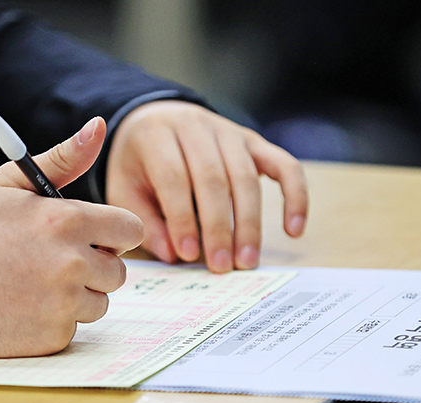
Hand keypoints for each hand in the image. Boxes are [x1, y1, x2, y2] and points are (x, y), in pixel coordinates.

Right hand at [0, 117, 143, 356]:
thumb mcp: (10, 183)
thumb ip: (62, 158)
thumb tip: (98, 125)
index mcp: (67, 220)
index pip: (131, 229)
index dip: (113, 234)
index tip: (94, 238)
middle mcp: (72, 263)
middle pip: (118, 271)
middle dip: (94, 266)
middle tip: (54, 262)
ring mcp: (62, 304)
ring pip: (98, 302)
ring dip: (76, 296)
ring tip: (34, 284)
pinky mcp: (51, 337)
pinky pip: (73, 328)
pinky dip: (54, 321)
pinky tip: (23, 307)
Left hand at [106, 100, 307, 272]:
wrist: (157, 119)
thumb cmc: (139, 164)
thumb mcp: (125, 188)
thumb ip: (145, 220)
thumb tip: (173, 255)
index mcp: (156, 135)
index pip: (174, 177)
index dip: (182, 217)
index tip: (188, 255)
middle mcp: (196, 126)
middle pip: (214, 178)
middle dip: (219, 226)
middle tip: (221, 266)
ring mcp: (230, 131)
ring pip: (246, 176)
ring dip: (250, 223)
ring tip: (246, 261)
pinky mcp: (255, 142)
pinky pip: (285, 166)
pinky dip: (295, 196)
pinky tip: (294, 230)